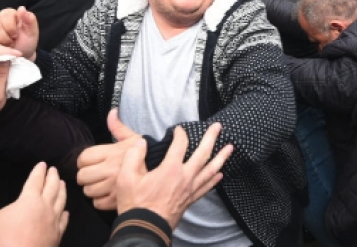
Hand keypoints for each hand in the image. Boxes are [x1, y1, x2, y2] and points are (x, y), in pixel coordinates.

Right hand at [0, 7, 38, 59]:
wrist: (17, 58)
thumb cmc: (24, 43)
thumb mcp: (31, 33)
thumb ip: (30, 20)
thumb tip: (22, 8)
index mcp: (7, 14)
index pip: (5, 15)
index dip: (11, 28)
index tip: (16, 36)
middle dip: (4, 39)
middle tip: (10, 44)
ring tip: (3, 48)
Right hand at [0, 163, 67, 246]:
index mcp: (29, 201)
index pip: (36, 181)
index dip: (39, 171)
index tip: (42, 164)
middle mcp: (45, 208)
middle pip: (52, 187)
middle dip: (53, 176)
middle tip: (54, 169)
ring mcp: (53, 223)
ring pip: (61, 201)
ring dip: (62, 190)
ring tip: (63, 184)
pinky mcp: (57, 237)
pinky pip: (64, 221)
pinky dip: (65, 213)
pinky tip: (66, 212)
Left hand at [78, 109, 141, 209]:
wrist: (163, 173)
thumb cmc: (147, 154)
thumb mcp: (133, 138)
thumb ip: (118, 127)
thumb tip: (111, 112)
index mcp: (111, 153)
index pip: (83, 158)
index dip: (84, 160)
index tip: (90, 162)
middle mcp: (109, 170)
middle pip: (82, 176)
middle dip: (86, 175)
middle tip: (94, 174)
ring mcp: (112, 187)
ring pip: (88, 191)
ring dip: (92, 188)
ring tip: (100, 184)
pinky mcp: (116, 201)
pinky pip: (97, 203)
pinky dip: (99, 200)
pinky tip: (107, 193)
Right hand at [116, 123, 233, 228]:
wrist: (144, 228)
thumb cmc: (135, 204)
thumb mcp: (126, 177)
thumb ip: (133, 156)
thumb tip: (141, 142)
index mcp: (170, 169)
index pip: (180, 144)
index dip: (180, 133)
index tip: (178, 129)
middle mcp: (185, 177)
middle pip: (203, 153)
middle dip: (211, 138)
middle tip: (218, 127)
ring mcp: (190, 189)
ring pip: (211, 170)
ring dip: (221, 157)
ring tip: (230, 148)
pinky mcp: (190, 200)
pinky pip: (207, 187)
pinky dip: (214, 179)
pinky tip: (220, 174)